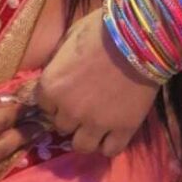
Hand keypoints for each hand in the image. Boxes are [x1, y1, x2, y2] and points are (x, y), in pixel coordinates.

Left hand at [36, 9, 159, 157]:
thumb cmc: (100, 30)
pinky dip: (109, 144)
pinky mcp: (122, 130)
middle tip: (83, 103)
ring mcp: (95, 123)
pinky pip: (110, 150)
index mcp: (51, 85)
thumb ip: (58, 60)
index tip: (66, 90)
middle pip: (61, 126)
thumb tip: (55, 70)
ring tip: (96, 123)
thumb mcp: (69, 37)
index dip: (55, 97)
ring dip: (86, 135)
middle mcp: (69, 110)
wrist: (137, 36)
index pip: (43, 105)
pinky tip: (113, 131)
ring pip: (81, 146)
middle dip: (70, 115)